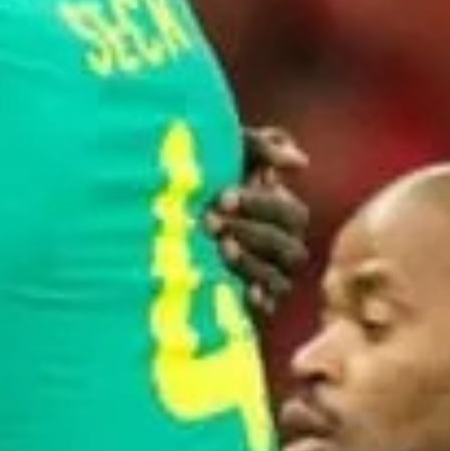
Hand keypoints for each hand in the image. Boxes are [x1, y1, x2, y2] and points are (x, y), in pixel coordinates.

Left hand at [208, 127, 311, 317]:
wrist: (150, 208)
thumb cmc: (197, 170)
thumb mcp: (226, 146)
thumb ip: (263, 145)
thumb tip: (300, 164)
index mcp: (280, 210)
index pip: (290, 213)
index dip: (261, 206)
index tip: (221, 198)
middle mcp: (279, 244)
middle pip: (287, 246)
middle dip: (251, 233)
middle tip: (210, 222)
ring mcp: (267, 274)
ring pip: (279, 277)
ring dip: (251, 263)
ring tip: (219, 248)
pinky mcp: (248, 299)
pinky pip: (267, 305)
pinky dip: (258, 298)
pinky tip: (243, 291)